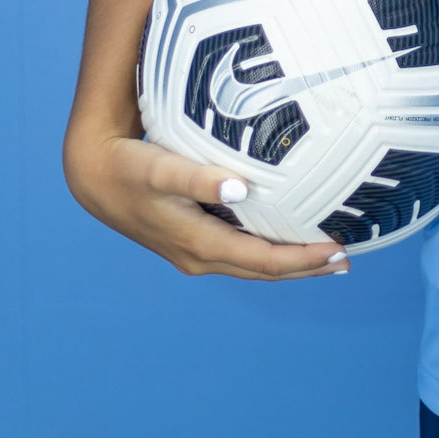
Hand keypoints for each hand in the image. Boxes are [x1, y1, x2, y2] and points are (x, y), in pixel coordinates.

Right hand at [64, 131, 350, 279]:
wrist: (92, 176)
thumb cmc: (128, 167)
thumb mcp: (161, 169)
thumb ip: (198, 178)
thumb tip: (240, 188)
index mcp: (200, 244)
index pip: (264, 260)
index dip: (302, 259)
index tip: (337, 250)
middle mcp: (200, 256)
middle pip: (263, 270)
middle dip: (305, 268)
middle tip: (346, 260)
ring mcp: (194, 252)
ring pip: (252, 265)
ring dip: (289, 263)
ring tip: (325, 257)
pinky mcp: (190, 240)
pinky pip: (239, 253)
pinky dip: (267, 252)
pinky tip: (282, 239)